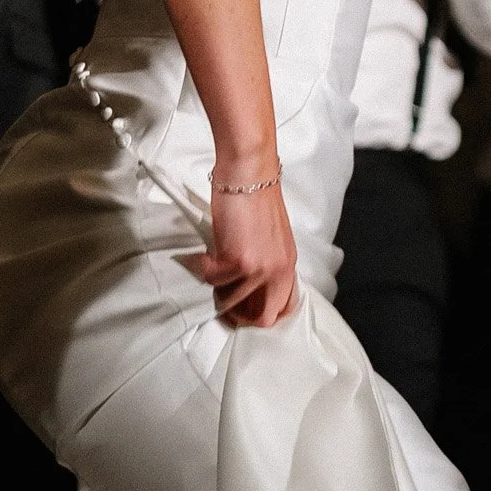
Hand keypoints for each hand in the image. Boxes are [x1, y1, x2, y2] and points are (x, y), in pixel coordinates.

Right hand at [199, 175, 297, 327]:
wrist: (248, 173)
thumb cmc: (255, 198)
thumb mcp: (270, 239)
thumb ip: (265, 264)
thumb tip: (245, 285)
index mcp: (288, 265)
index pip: (283, 307)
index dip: (263, 315)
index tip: (246, 311)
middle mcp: (278, 270)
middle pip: (262, 317)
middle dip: (239, 316)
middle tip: (223, 302)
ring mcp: (260, 269)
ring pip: (231, 302)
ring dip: (216, 289)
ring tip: (211, 270)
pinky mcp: (238, 261)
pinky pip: (212, 279)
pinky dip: (202, 269)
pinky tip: (203, 254)